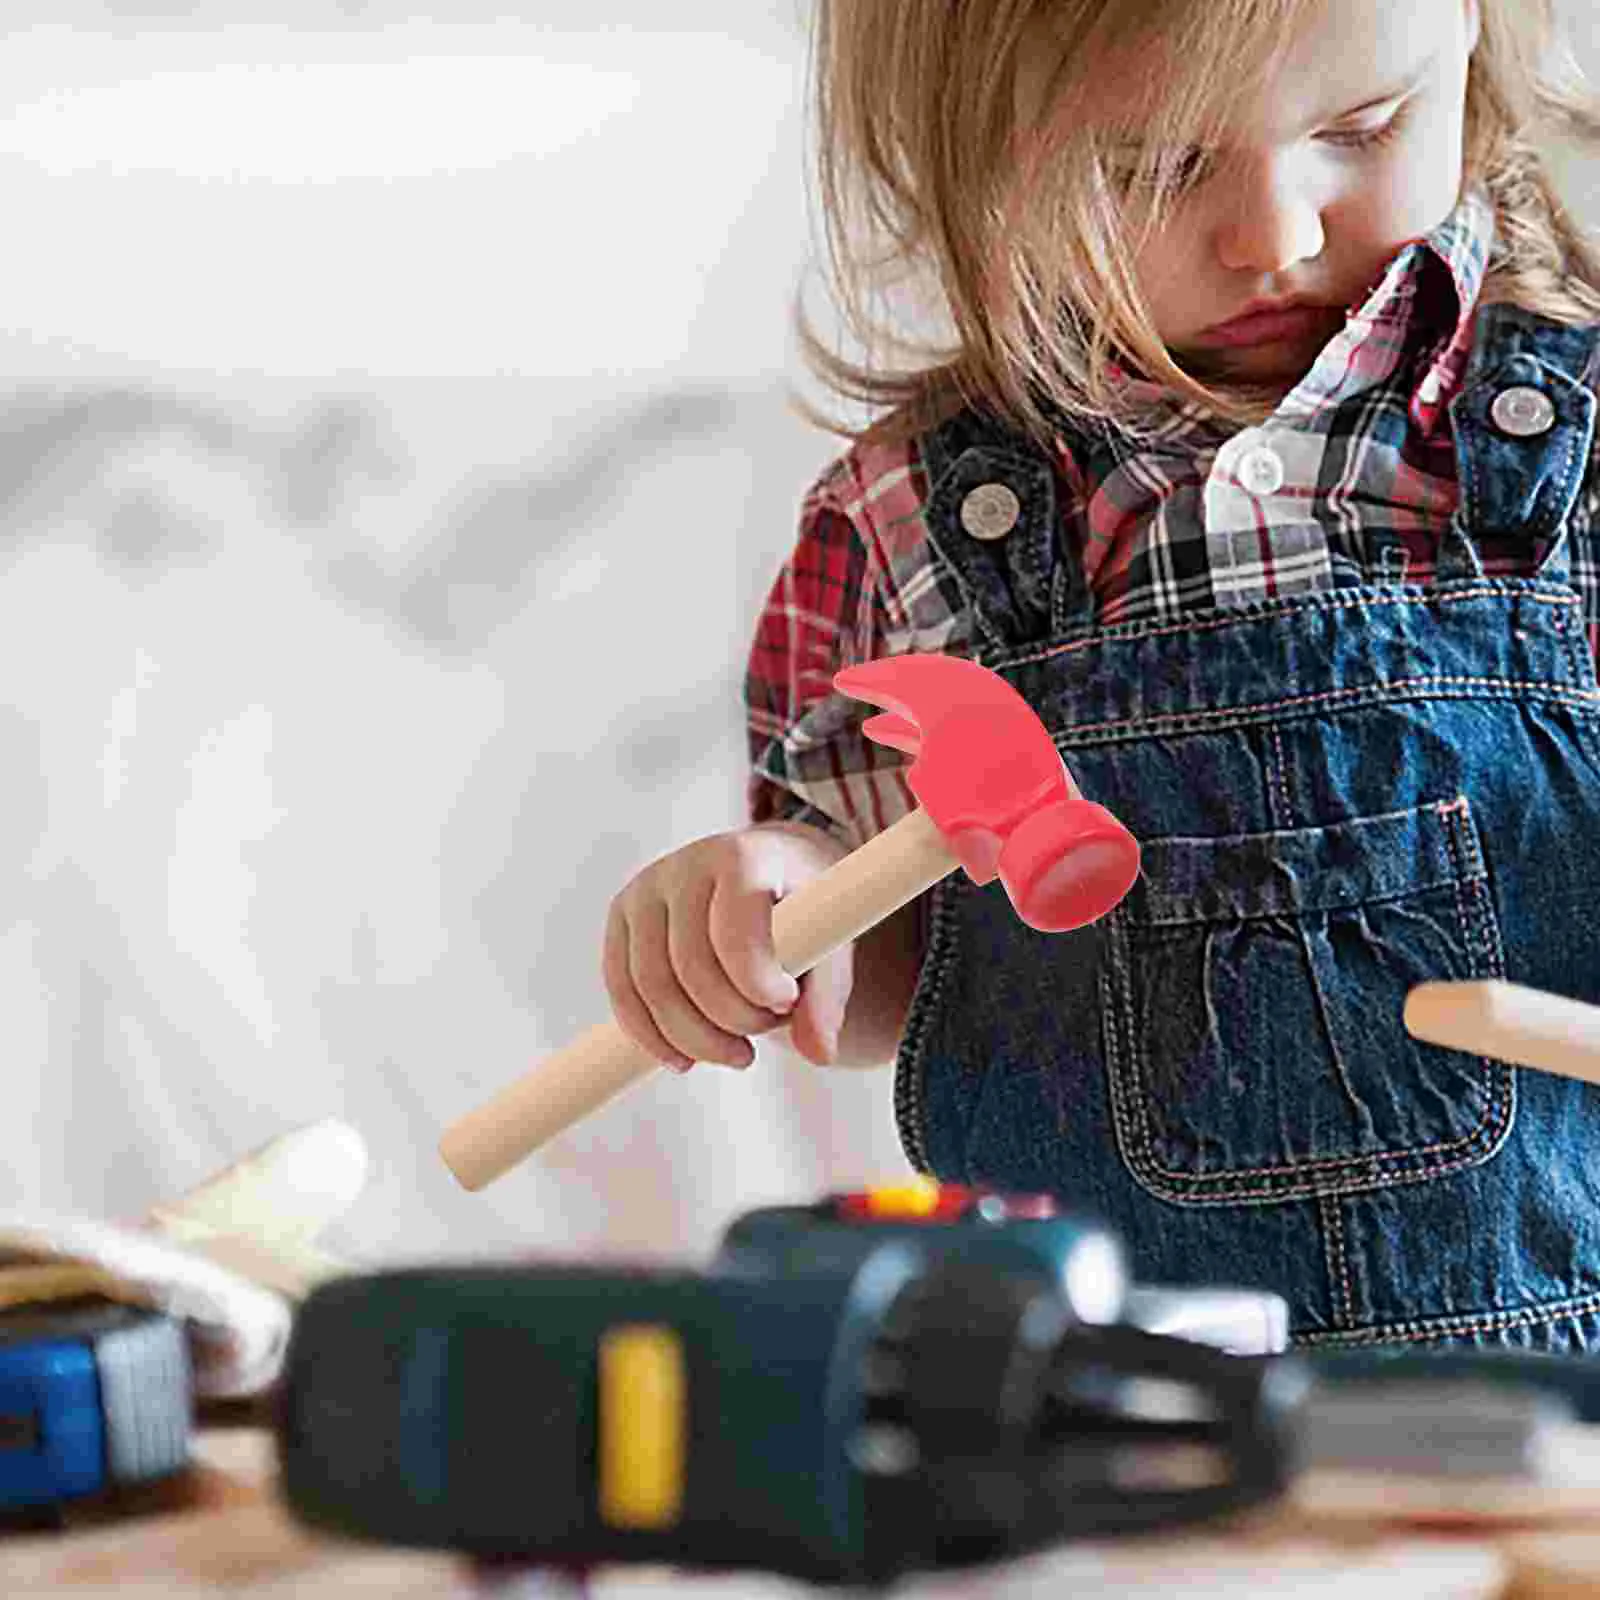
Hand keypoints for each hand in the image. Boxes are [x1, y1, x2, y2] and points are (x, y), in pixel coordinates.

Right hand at [602, 822, 851, 1072]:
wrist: (769, 872)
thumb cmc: (803, 907)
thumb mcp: (830, 941)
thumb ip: (827, 996)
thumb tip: (819, 1053)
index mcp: (745, 858)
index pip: (735, 931)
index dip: (758, 983)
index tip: (787, 1003)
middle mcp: (687, 865)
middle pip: (690, 966)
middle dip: (731, 1020)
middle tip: (764, 1035)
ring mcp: (647, 889)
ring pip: (651, 985)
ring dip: (694, 1038)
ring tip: (737, 1053)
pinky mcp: (622, 917)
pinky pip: (622, 989)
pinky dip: (651, 1036)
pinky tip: (685, 1059)